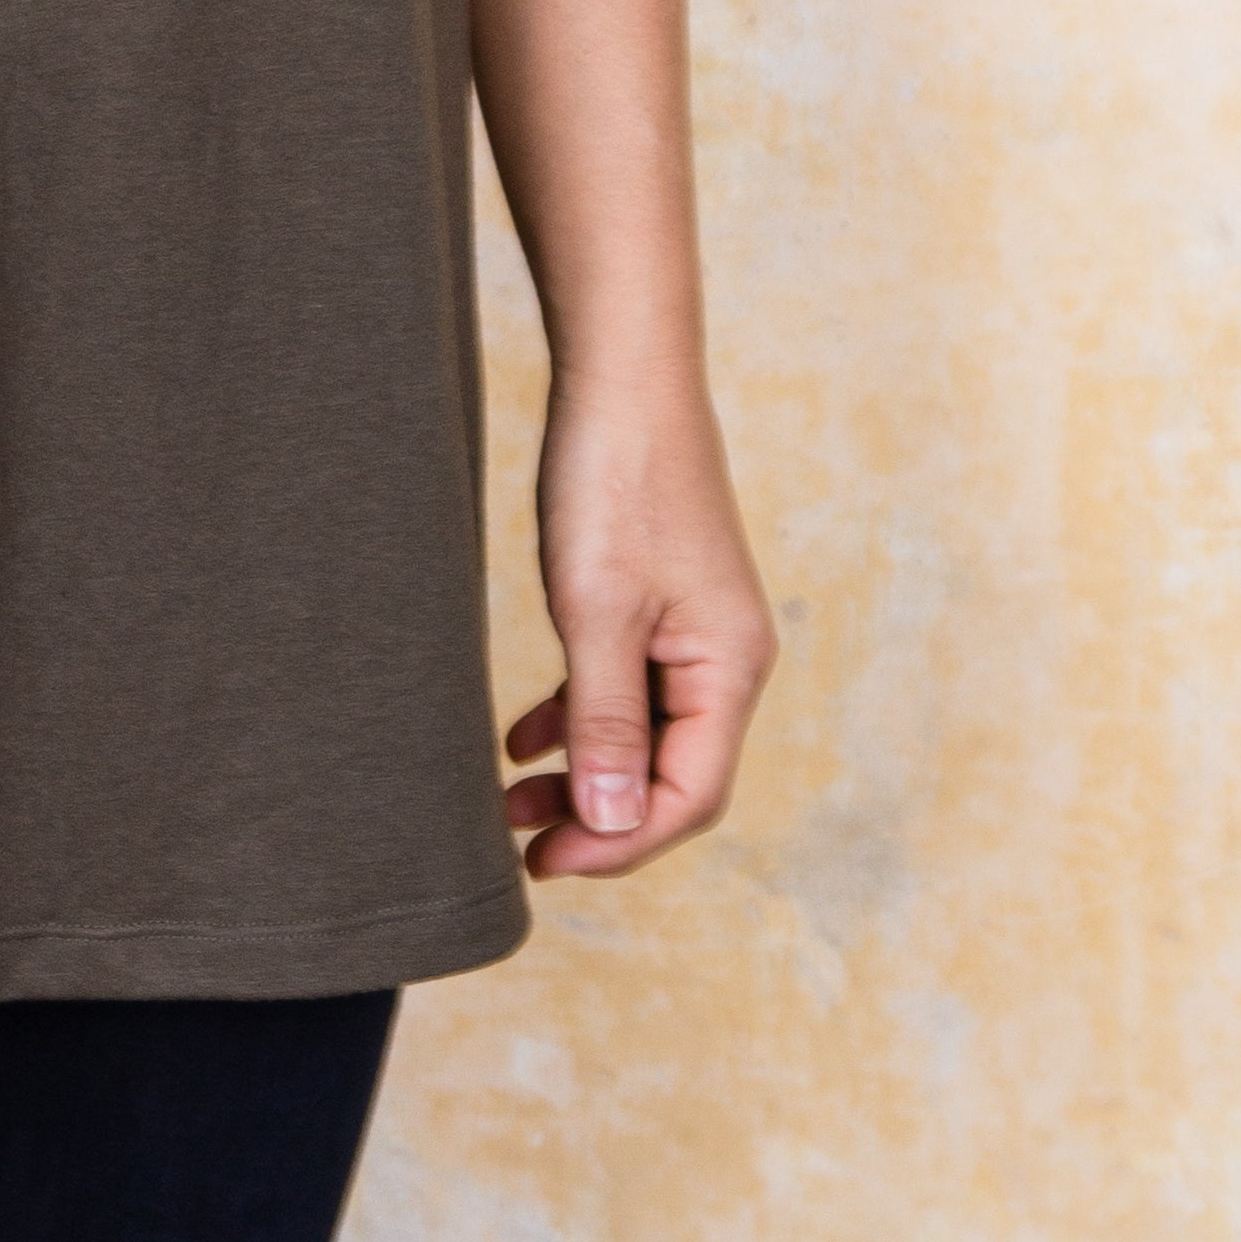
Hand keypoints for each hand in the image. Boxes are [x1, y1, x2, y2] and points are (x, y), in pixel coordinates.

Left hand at [505, 369, 775, 879]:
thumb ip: (605, 721)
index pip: (688, 795)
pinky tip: (523, 739)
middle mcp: (725, 659)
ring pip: (643, 733)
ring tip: (511, 804)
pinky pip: (628, 688)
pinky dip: (579, 718)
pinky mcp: (661, 604)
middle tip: (523, 847)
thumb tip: (609, 822)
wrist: (623, 377)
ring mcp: (695, 631)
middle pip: (671, 775)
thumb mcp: (597, 613)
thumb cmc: (616, 485)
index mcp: (729, 669)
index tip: (546, 863)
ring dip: (583, 773)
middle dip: (599, 818)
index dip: (618, 841)